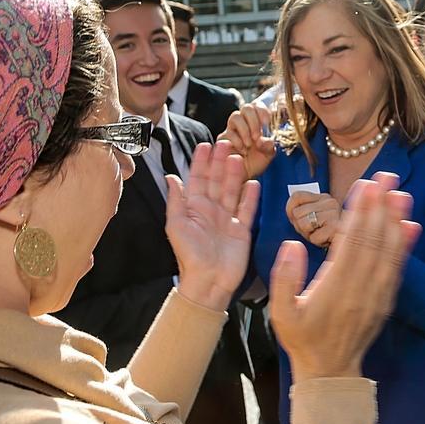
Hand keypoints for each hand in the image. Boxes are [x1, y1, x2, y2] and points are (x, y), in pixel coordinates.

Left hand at [166, 141, 259, 311]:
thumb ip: (176, 200)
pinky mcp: (242, 230)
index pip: (197, 180)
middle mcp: (211, 211)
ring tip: (238, 157)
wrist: (208, 281)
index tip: (205, 145)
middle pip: (217, 181)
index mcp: (194, 208)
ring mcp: (227, 219)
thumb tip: (170, 177)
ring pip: (232, 191)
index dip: (200, 163)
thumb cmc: (188, 255)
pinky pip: (247, 209)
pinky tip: (254, 183)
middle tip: (225, 143)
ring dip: (235, 174)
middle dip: (220, 162)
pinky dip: (251, 197)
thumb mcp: (176, 225)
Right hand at [217, 102, 275, 177]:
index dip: (263, 111)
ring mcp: (232, 129)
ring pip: (236, 116)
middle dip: (254, 121)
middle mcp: (244, 123)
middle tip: (257, 137)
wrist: (243, 176)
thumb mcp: (268, 155)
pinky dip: (237, 141)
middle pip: (247, 107)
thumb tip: (265, 140)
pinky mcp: (223, 139)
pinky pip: (228, 133)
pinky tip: (243, 151)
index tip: (267, 122)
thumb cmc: (256, 162)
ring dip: (245, 130)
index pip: (258, 106)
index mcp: (257, 123)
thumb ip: (269, 146)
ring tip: (249, 145)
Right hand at [269, 172, 421, 382]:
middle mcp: (360, 288)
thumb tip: (292, 244)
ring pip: (389, 251)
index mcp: (334, 287)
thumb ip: (284, 277)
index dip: (360, 211)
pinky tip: (410, 227)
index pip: (351, 241)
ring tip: (402, 192)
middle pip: (374, 239)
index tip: (366, 185)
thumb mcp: (281, 312)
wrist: (330, 372)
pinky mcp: (385, 301)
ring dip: (397, 220)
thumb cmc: (302, 339)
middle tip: (388, 175)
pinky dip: (405, 247)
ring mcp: (376, 295)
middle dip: (382, 206)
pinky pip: (397, 269)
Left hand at [286, 191, 341, 247]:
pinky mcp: (337, 228)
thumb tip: (291, 212)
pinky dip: (317, 242)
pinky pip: (314, 237)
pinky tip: (327, 240)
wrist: (351, 247)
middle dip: (301, 226)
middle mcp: (331, 202)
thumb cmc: (328, 235)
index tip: (298, 219)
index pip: (296, 196)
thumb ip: (302, 211)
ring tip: (321, 235)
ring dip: (308, 234)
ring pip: (303, 224)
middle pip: (297, 212)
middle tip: (315, 231)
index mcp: (324, 198)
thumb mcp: (314, 218)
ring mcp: (335, 214)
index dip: (290, 210)